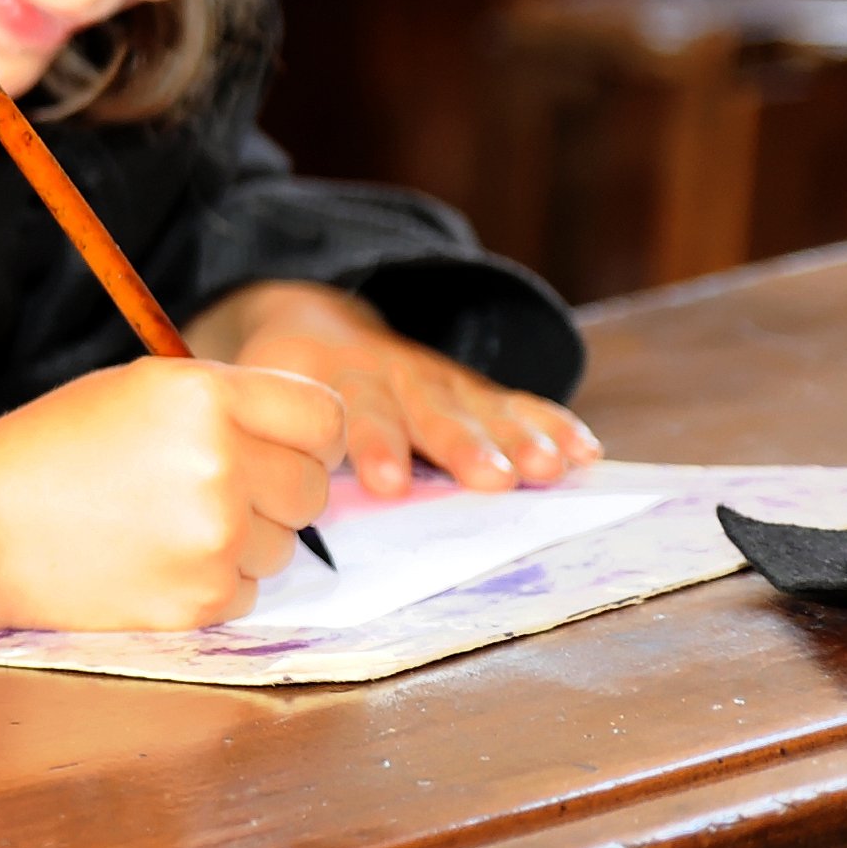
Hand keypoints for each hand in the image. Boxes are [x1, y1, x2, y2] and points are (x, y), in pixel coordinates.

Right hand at [0, 355, 346, 632]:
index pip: (324, 418)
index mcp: (203, 396)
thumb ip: (227, 402)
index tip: (290, 447)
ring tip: (165, 524)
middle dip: (277, 489)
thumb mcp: (136, 389)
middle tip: (212, 488)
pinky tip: (153, 559)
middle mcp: (220, 463)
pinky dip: (212, 581)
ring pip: (283, 544)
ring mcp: (214, 538)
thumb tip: (317, 441)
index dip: (313, 435)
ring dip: (242, 538)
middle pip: (313, 487)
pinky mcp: (200, 600)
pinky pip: (249, 592)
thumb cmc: (52, 448)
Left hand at [187, 280, 601, 498]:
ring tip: (547, 469)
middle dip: (461, 447)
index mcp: (326, 383)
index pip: (352, 417)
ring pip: (478, 409)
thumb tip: (274, 524)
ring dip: (515, 439)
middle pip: (427, 414)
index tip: (389, 484)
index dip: (372, 447)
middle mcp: (386, 376)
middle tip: (490, 479)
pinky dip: (549, 425)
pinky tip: (583, 451)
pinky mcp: (471, 388)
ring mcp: (434, 380)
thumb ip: (276, 456)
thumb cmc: (282, 392)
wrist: (312, 323)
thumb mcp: (263, 408)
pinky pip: (515, 404)